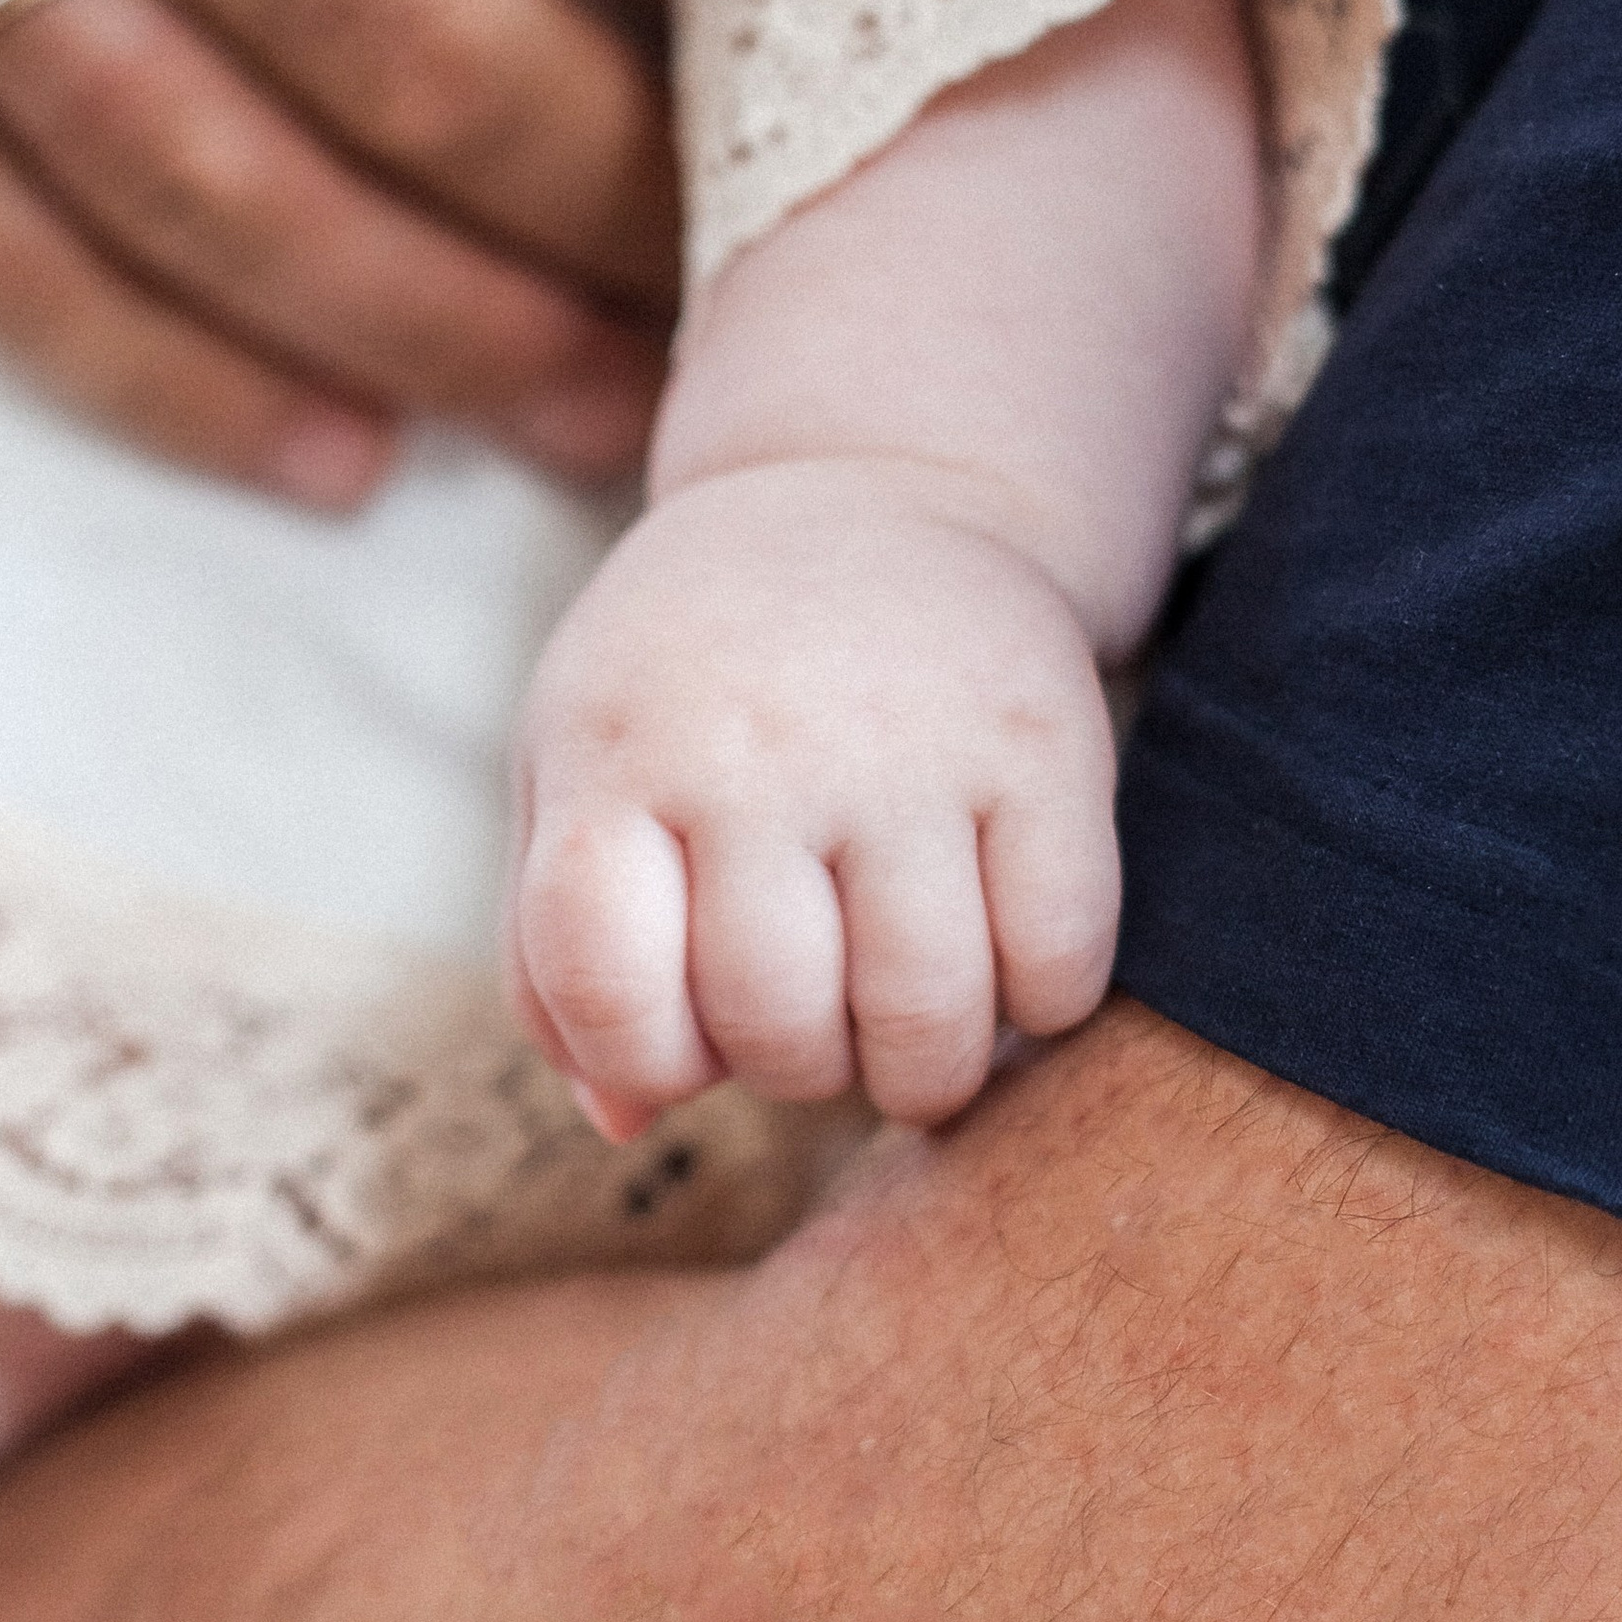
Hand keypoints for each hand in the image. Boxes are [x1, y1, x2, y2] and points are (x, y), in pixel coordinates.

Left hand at [511, 461, 1120, 1132]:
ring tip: (910, 1033)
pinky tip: (1003, 966)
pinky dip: (1037, 1008)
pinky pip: (1058, 959)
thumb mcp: (581, 774)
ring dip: (920, 1074)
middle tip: (818, 1028)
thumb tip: (624, 1121)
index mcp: (614, 754)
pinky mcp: (1047, 746)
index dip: (648, 1062)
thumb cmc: (700, 684)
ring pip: (924, 1019)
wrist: (872, 499)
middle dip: (796, 1073)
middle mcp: (757, 746)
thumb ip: (562, 954)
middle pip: (775, 1023)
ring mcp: (908, 745)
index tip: (688, 1043)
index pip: (605, 986)